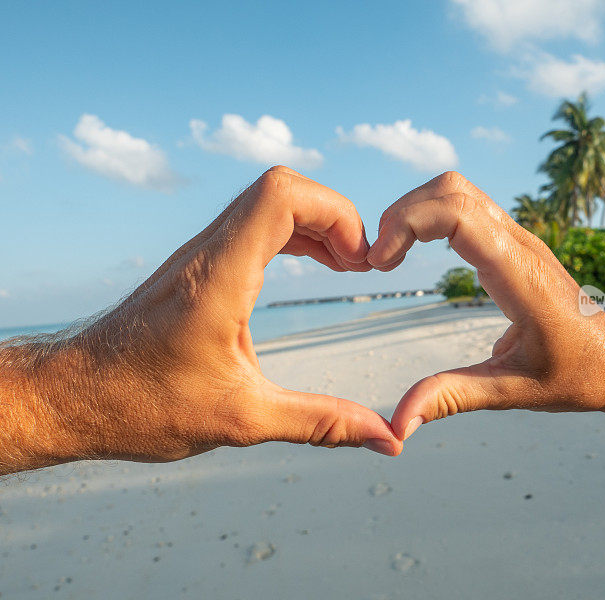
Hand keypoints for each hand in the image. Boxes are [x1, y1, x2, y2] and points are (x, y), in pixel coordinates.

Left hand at [33, 166, 401, 466]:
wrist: (74, 397)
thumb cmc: (142, 405)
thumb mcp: (242, 420)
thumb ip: (319, 423)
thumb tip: (383, 438)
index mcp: (219, 278)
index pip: (280, 195)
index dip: (335, 213)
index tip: (357, 262)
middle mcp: (208, 253)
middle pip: (282, 188)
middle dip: (335, 217)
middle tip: (358, 265)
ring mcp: (200, 255)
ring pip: (268, 202)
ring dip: (316, 224)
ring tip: (346, 266)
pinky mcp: (198, 266)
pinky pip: (255, 225)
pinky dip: (294, 235)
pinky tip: (313, 266)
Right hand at [367, 172, 604, 439]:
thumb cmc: (575, 375)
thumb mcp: (512, 391)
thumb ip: (452, 398)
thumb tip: (398, 423)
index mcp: (519, 274)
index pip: (457, 214)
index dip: (407, 225)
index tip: (380, 264)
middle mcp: (519, 245)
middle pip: (451, 190)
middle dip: (403, 213)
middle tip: (378, 260)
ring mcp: (519, 239)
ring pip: (458, 191)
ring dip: (415, 211)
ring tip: (390, 254)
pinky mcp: (513, 244)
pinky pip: (466, 207)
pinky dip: (430, 216)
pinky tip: (413, 250)